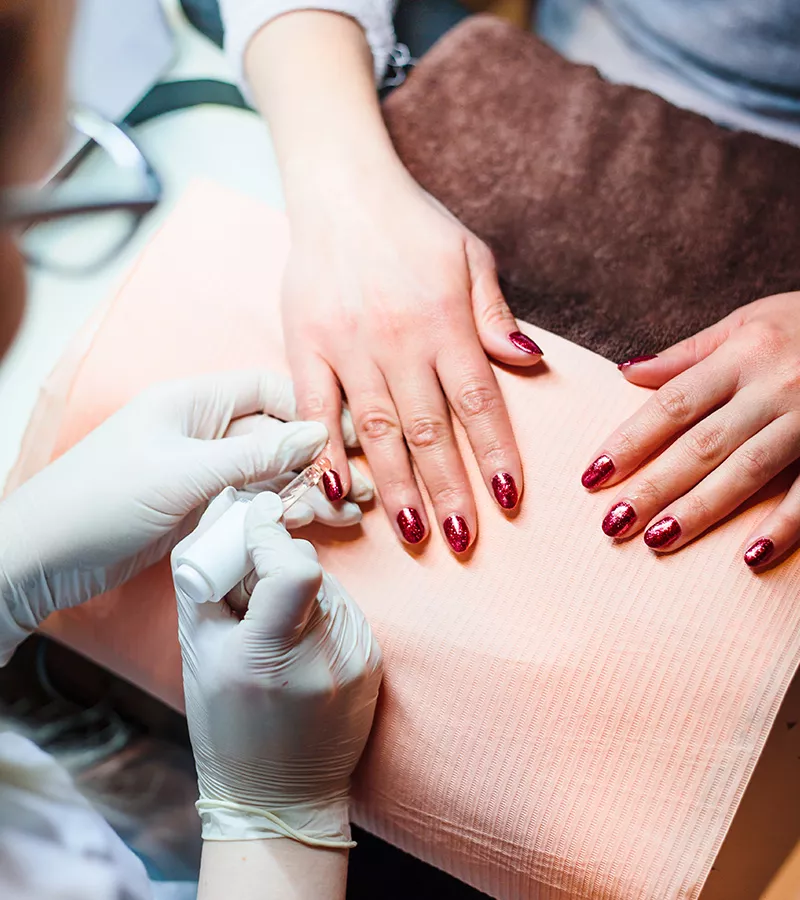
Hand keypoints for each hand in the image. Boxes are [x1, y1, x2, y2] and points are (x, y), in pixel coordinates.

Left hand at [0, 371, 370, 658]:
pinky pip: (254, 501)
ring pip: (270, 472)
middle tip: (360, 488)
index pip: (269, 390)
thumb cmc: (99, 502)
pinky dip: (283, 511)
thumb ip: (253, 456)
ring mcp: (203, 470)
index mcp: (193, 401)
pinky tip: (315, 523)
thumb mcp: (182, 474)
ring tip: (349, 512)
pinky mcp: (202, 506)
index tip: (351, 439)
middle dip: (320, 459)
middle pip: (276, 434)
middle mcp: (203, 429)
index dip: (312, 411)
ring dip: (308, 490)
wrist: (43, 560)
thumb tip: (318, 436)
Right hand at [175, 491, 382, 846]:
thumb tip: (222, 514)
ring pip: (329, 585)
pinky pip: (344, 611)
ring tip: (273, 629)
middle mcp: (325, 655)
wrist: (282, 795)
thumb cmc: (227, 727)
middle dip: (276, 562)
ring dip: (298, 589)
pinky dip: (318, 612)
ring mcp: (357, 660)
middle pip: (310, 567)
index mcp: (272, 656)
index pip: (296, 567)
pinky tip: (298, 645)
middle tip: (250, 588)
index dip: (270, 536)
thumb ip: (204, 579)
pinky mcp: (374, 662)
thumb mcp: (198, 653)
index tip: (253, 523)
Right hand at [282, 167, 541, 554]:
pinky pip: (315, 406)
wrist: (340, 188)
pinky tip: (337, 490)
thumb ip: (495, 315)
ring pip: (376, 428)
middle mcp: (399, 338)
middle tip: (462, 540)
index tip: (508, 498)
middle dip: (449, 489)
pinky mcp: (305, 344)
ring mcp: (348, 344)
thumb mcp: (471, 256)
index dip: (495, 452)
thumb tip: (531, 363)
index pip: (477, 399)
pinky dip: (324, 450)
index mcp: (445, 319)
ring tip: (413, 533)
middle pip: (429, 427)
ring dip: (394, 485)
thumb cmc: (414, 225)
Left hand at [582, 292, 799, 567]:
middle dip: (653, 486)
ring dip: (701, 509)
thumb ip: (688, 353)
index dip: (630, 441)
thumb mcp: (749, 322)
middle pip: (702, 444)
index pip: (672, 405)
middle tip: (612, 523)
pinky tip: (750, 556)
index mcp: (742, 354)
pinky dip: (784, 524)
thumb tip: (626, 373)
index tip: (593, 475)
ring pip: (748, 470)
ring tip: (657, 540)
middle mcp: (774, 387)